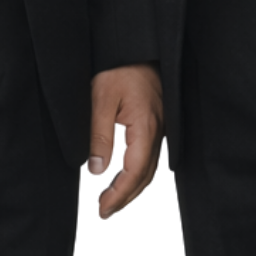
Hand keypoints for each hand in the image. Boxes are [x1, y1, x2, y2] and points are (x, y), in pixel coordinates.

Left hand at [88, 64, 162, 219]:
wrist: (133, 43)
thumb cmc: (118, 68)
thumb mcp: (101, 101)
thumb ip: (100, 138)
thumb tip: (98, 170)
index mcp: (145, 128)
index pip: (135, 173)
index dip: (119, 195)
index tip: (103, 209)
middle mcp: (156, 130)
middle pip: (145, 175)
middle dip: (126, 197)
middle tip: (106, 211)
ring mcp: (158, 125)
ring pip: (149, 166)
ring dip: (132, 186)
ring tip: (113, 198)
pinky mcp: (154, 120)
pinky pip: (149, 154)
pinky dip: (137, 171)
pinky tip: (125, 173)